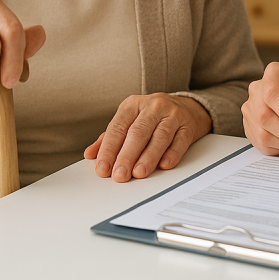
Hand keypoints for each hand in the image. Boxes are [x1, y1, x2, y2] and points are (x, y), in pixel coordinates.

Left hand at [84, 94, 212, 181]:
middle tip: (119, 175)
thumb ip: (109, 138)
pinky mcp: (188, 125)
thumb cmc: (153, 117)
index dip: (108, 150)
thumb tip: (90, 154)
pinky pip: (180, 140)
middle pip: (137, 133)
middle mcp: (153, 106)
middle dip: (127, 156)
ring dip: (148, 157)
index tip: (102, 168)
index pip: (117, 128)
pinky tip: (164, 165)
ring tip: (139, 173)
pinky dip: (172, 153)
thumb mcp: (129, 121)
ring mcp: (172, 115)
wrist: (187, 107)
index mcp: (133, 105)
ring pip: (159, 136)